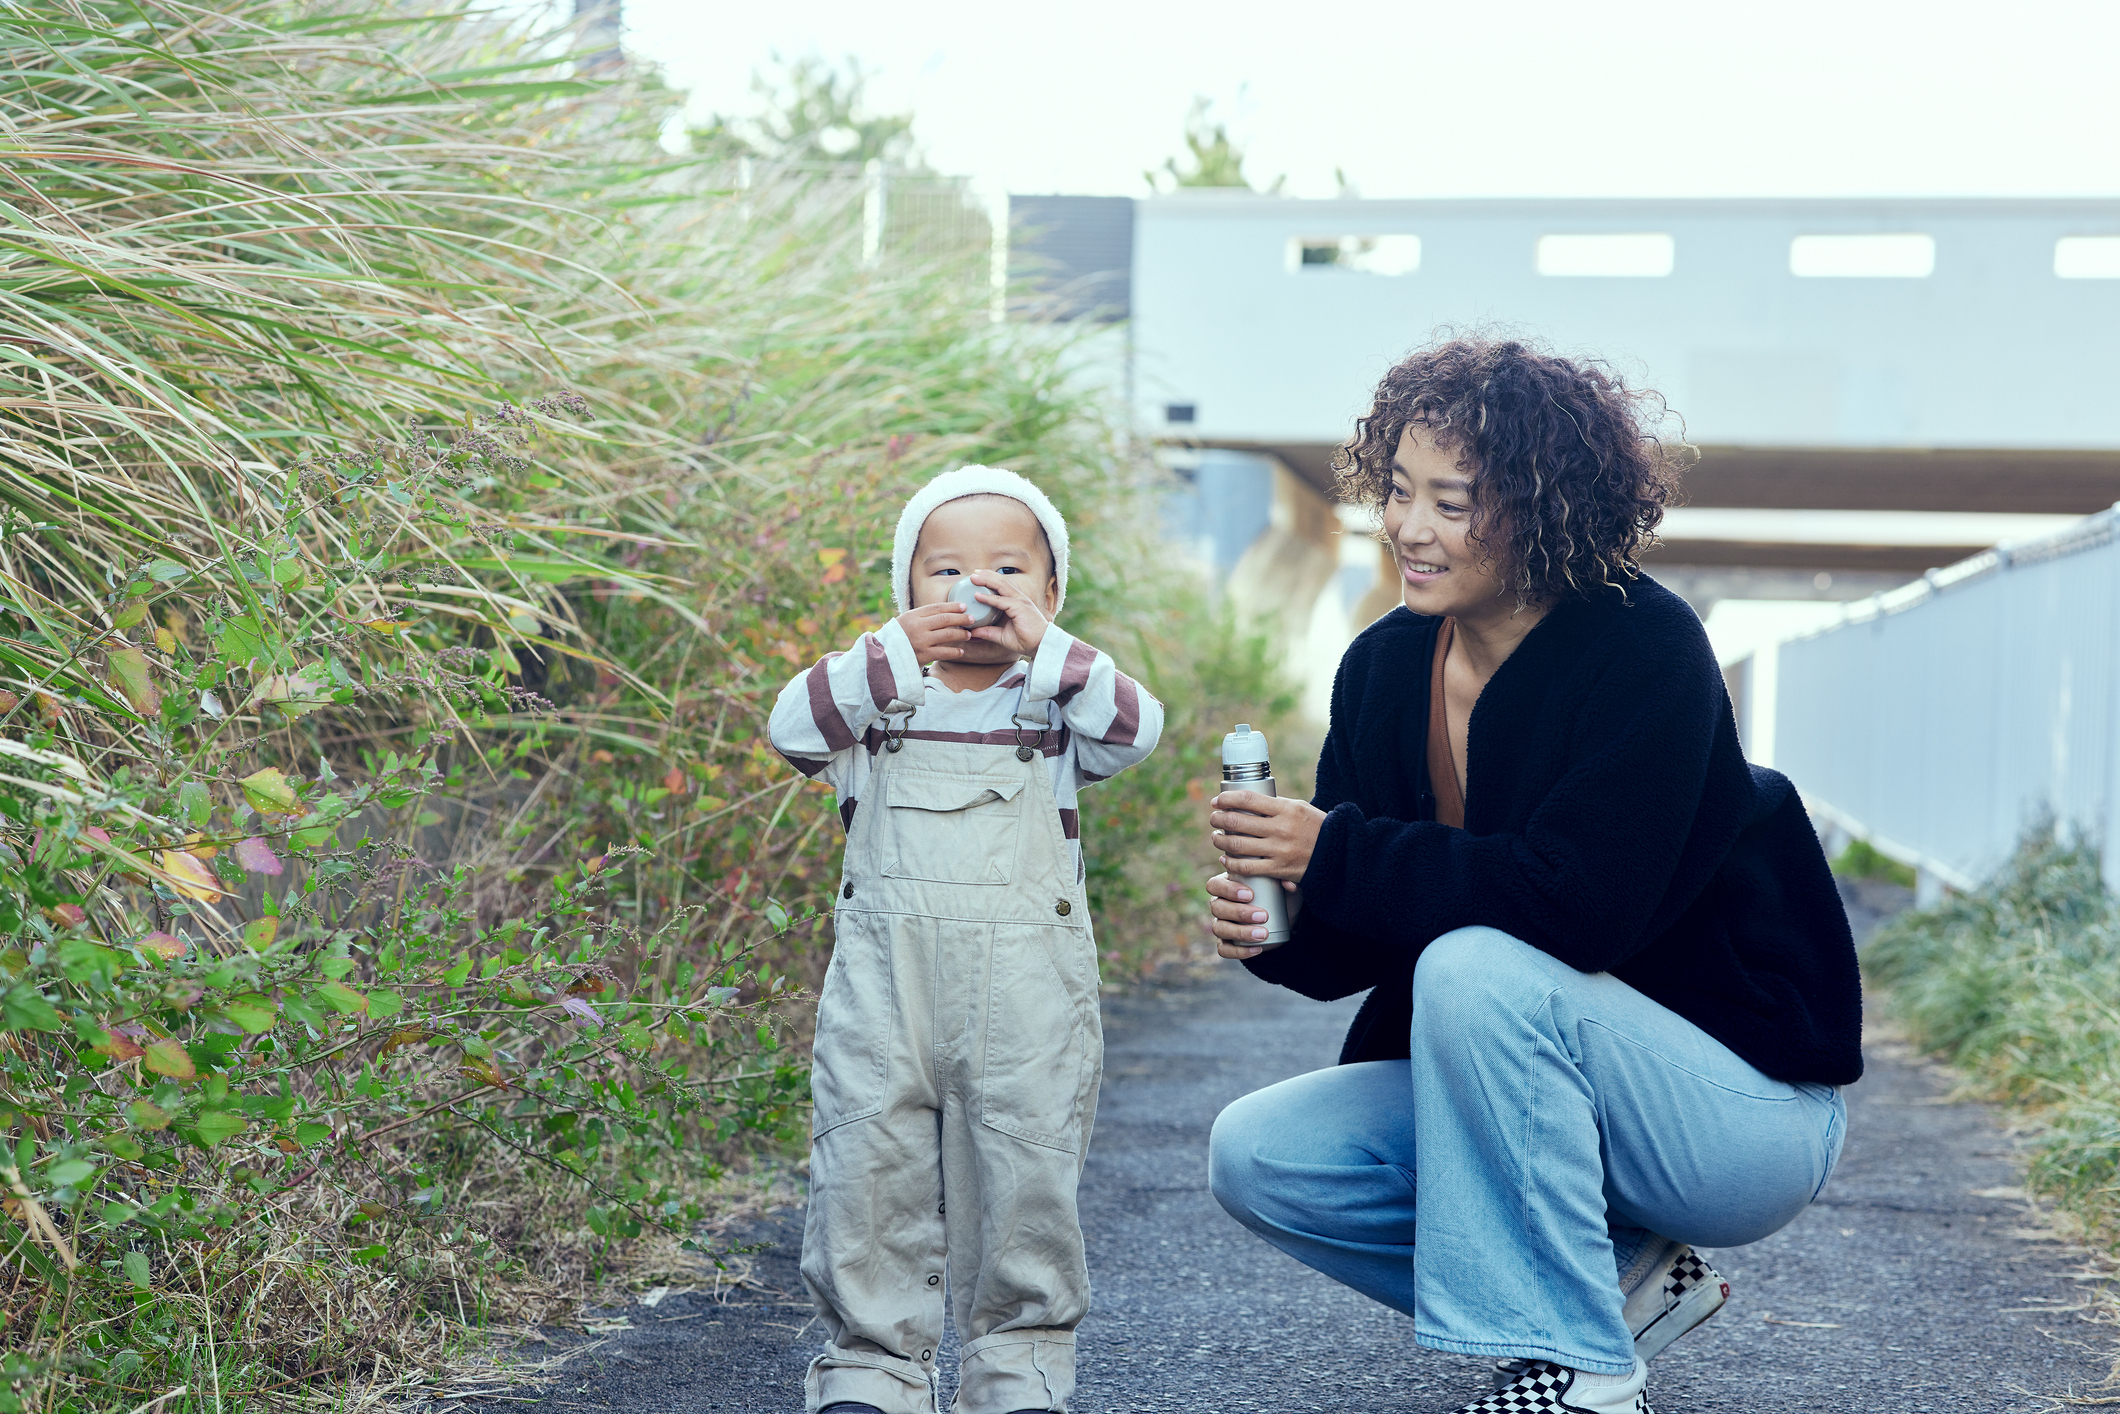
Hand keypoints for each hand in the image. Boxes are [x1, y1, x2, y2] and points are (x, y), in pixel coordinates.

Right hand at [897, 601, 974, 663]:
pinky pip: (944, 652)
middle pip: (945, 619)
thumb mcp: (906, 622)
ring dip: (961, 634)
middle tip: (972, 619)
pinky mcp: (923, 655)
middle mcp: (917, 626)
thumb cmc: (897, 638)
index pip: (937, 608)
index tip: (964, 606)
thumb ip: (922, 618)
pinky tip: (961, 651)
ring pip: (947, 635)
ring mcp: (921, 641)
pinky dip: (955, 652)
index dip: (952, 606)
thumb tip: (945, 613)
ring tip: (968, 634)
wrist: (883, 656)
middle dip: (961, 618)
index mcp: (913, 615)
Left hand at [964, 572, 1048, 656]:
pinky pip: (1002, 601)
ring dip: (987, 580)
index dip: (990, 580)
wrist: (1041, 645)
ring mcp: (1020, 601)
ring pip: (1001, 586)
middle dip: (987, 576)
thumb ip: (988, 632)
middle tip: (973, 573)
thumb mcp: (1002, 636)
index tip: (977, 576)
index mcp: (1016, 602)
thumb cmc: (1025, 640)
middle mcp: (1018, 599)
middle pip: (1001, 582)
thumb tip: (973, 632)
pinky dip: (989, 598)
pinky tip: (978, 595)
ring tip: (974, 577)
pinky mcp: (1020, 608)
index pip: (1002, 586)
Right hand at [1207, 871, 1299, 958]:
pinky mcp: (1226, 943)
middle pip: (1217, 908)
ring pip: (1219, 929)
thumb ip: (1287, 878)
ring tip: (1263, 934)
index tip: (1251, 895)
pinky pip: (1224, 950)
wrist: (1283, 921)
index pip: (1214, 885)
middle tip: (1263, 916)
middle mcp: (1219, 905)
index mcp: (1226, 885)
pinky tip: (1257, 949)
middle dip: (1239, 912)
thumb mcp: (1283, 885)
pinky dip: (1239, 951)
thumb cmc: (1277, 896)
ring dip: (1241, 932)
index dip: (1228, 889)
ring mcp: (1221, 925)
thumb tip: (1289, 884)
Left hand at [1209, 789, 1324, 880]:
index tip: (1217, 801)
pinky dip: (1231, 863)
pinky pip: (1246, 867)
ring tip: (1217, 838)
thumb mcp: (1298, 808)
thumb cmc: (1315, 827)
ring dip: (1220, 841)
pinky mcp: (1278, 869)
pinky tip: (1225, 859)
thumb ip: (1274, 805)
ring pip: (1237, 845)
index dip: (1226, 799)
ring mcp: (1279, 850)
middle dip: (1218, 819)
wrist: (1338, 854)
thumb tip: (1244, 802)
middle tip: (1214, 819)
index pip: (1247, 799)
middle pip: (1237, 821)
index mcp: (1285, 809)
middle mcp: (1281, 828)